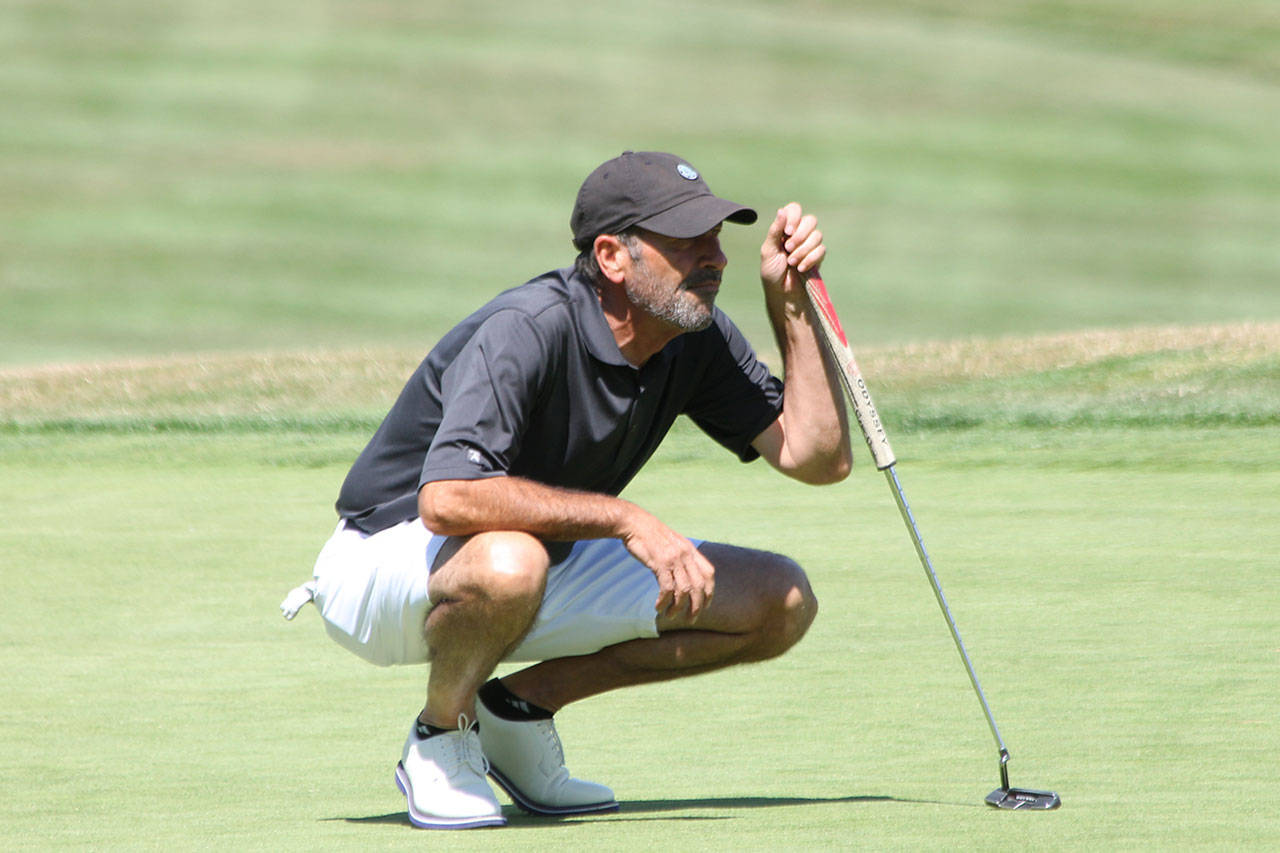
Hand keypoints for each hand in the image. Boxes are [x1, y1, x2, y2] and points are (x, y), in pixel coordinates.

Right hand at [619, 504, 715, 620]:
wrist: (633, 523)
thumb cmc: (649, 534)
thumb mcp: (672, 542)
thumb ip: (681, 555)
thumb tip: (685, 574)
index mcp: (690, 549)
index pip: (709, 573)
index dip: (710, 591)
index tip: (705, 605)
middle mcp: (685, 554)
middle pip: (699, 586)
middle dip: (696, 606)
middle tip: (690, 619)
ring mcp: (674, 558)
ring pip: (684, 590)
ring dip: (678, 607)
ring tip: (671, 616)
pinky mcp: (660, 563)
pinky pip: (667, 588)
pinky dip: (664, 601)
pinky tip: (658, 607)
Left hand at [760, 202, 825, 294]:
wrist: (782, 293)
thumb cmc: (771, 273)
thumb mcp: (768, 251)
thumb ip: (775, 231)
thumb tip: (781, 210)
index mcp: (784, 229)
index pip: (795, 209)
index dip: (794, 217)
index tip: (788, 232)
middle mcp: (799, 233)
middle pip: (810, 220)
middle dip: (800, 235)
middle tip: (788, 249)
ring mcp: (810, 244)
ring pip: (817, 235)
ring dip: (803, 250)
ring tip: (791, 263)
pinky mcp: (818, 256)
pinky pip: (821, 250)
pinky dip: (810, 259)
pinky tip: (800, 268)